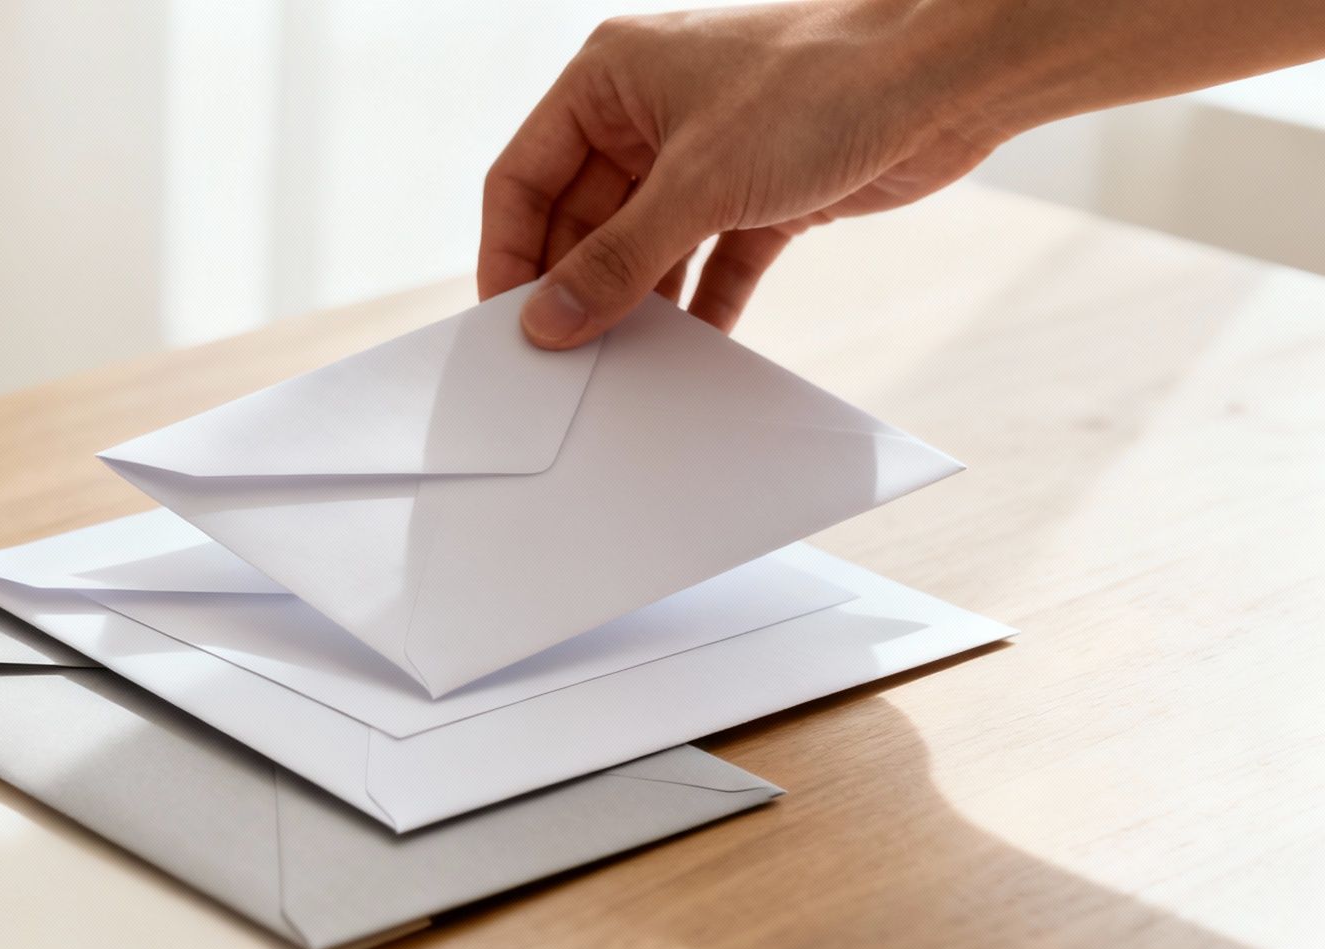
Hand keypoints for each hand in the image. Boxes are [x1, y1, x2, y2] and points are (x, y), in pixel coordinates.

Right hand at [479, 2, 1002, 344]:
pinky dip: (700, 307)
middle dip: (576, 290)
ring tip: (622, 370)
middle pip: (580, 222)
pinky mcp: (758, 194)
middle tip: (563, 364)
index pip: (524, 178)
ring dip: (636, 306)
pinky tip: (693, 355)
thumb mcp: (698, 184)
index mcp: (609, 80)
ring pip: (643, 248)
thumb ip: (616, 261)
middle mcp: (646, 115)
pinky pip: (709, 264)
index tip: (505, 326)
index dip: (508, 254)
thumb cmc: (820, 86)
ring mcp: (703, 156)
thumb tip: (547, 324)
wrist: (947, 74)